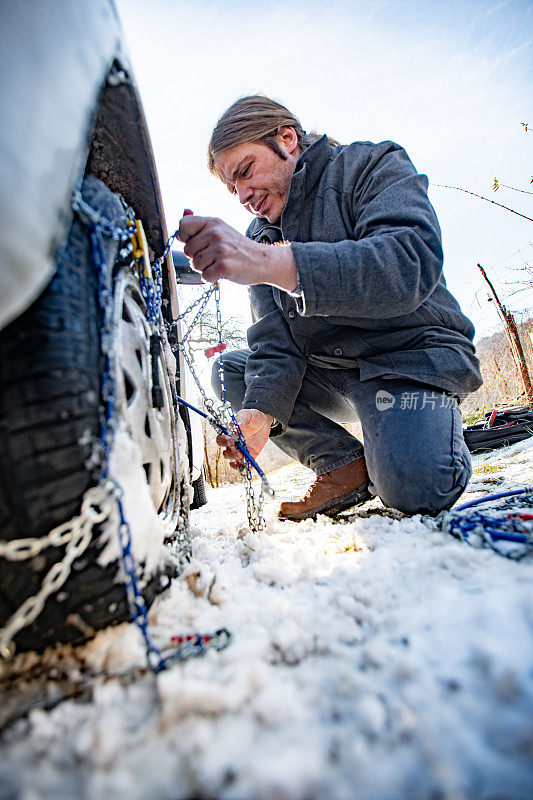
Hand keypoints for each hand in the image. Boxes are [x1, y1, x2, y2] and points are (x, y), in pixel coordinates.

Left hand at [178, 214, 296, 290]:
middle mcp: (215, 233)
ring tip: (219, 263)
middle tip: (213, 257)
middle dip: (197, 257)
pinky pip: (205, 276)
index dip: (184, 237)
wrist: (262, 260)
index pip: (183, 225)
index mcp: (213, 223)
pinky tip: (222, 272)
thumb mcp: (221, 230)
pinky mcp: (224, 266)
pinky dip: (212, 278)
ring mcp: (220, 249)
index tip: (195, 243)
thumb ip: (201, 225)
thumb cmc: (238, 248)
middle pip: (187, 250)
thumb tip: (183, 216)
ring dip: (205, 268)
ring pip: (195, 264)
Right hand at [216, 409, 272, 469]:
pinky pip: (247, 463)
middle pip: (226, 453)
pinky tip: (251, 465)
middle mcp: (233, 444)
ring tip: (243, 457)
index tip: (230, 440)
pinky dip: (248, 466)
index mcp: (229, 434)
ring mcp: (241, 450)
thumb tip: (236, 425)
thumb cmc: (251, 417)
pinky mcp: (250, 455)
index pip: (221, 440)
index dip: (224, 441)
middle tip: (238, 452)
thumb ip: (241, 419)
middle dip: (231, 454)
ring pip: (234, 460)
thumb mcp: (247, 415)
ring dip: (237, 461)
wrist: (263, 421)